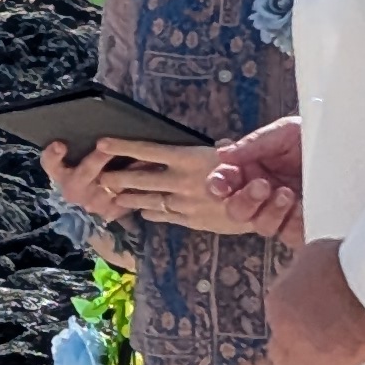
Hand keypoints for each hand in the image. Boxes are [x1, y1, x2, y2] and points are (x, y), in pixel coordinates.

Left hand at [42, 138, 234, 231]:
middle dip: (118, 178)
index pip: (148, 151)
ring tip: (112, 196)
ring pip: (149, 201)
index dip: (124, 147)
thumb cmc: (253, 175)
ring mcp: (184, 205)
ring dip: (129, 198)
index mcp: (189, 159)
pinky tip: (144, 212)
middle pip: (141, 180)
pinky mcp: (191, 222)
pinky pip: (165, 217)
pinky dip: (152, 213)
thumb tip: (218, 147)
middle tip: (99, 176)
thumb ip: (219, 153)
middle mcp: (182, 182)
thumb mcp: (234, 156)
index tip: (103, 143)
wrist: (265, 208)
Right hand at [206, 113, 303, 240]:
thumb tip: (223, 155)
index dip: (217, 186)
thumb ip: (254, 144)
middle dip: (245, 200)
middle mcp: (262, 195)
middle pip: (237, 212)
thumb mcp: (284, 132)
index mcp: (249, 171)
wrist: (349, 145)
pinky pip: (291, 235)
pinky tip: (302, 208)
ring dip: (270, 212)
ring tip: (287, 194)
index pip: (222, 184)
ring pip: (262, 226)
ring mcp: (283, 213)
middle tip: (263, 185)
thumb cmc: (312, 137)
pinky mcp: (304, 225)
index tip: (221, 185)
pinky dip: (293, 224)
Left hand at [264, 238, 364, 364]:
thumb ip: (306, 272)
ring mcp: (304, 350)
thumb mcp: (315, 254)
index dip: (297, 331)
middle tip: (315, 360)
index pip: (281, 324)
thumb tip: (311, 275)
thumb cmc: (352, 258)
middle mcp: (284, 328)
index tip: (314, 332)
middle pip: (282, 354)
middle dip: (296, 360)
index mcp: (279, 300)